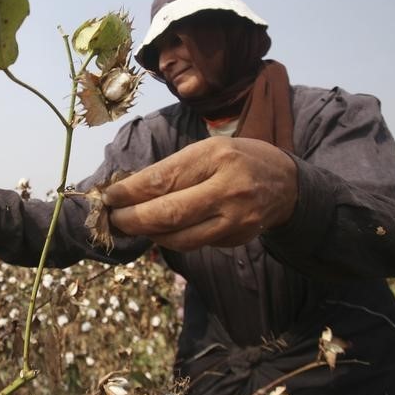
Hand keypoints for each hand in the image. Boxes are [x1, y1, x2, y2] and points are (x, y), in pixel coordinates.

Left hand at [101, 137, 297, 250]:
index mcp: (215, 157)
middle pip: (168, 214)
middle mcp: (228, 189)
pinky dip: (172, 239)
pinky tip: (160, 231)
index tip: (109, 197)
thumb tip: (127, 191)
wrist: (286, 183)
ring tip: (133, 226)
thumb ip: (172, 170)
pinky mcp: (237, 239)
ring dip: (149, 235)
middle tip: (113, 220)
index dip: (130, 192)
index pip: (162, 180)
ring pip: (180, 238)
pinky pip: (195, 244)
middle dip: (133, 220)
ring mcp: (235, 219)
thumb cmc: (236, 160)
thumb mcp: (207, 150)